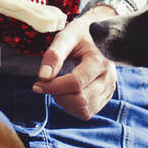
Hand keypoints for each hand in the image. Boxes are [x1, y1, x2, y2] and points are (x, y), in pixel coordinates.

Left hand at [32, 5, 117, 120]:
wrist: (99, 35)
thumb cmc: (80, 35)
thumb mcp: (66, 37)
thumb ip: (54, 55)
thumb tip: (44, 77)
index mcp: (99, 61)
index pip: (75, 83)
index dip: (53, 87)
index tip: (38, 83)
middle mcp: (108, 77)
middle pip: (80, 99)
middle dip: (58, 95)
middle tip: (47, 84)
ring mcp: (109, 88)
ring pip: (84, 110)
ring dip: (64, 103)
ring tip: (57, 88)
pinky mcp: (106, 96)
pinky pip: (87, 112)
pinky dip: (72, 107)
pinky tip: (66, 93)